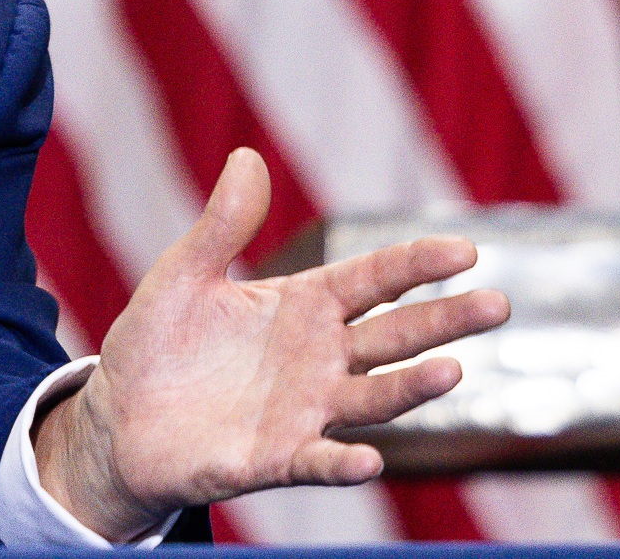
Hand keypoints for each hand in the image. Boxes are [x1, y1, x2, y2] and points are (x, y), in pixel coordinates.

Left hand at [33, 147, 506, 540]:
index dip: (416, 264)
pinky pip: (318, 462)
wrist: (122, 417)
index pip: (372, 279)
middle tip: (497, 303)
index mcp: (303, 306)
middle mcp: (319, 359)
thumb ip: (222, 224)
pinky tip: (369, 461)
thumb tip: (247, 155)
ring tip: (451, 371)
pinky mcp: (276, 459)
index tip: (466, 248)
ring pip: (373, 398)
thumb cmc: (159, 342)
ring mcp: (305, 411)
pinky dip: (343, 464)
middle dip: (445, 320)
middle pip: (393, 335)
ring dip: (411, 387)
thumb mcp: (185, 273)